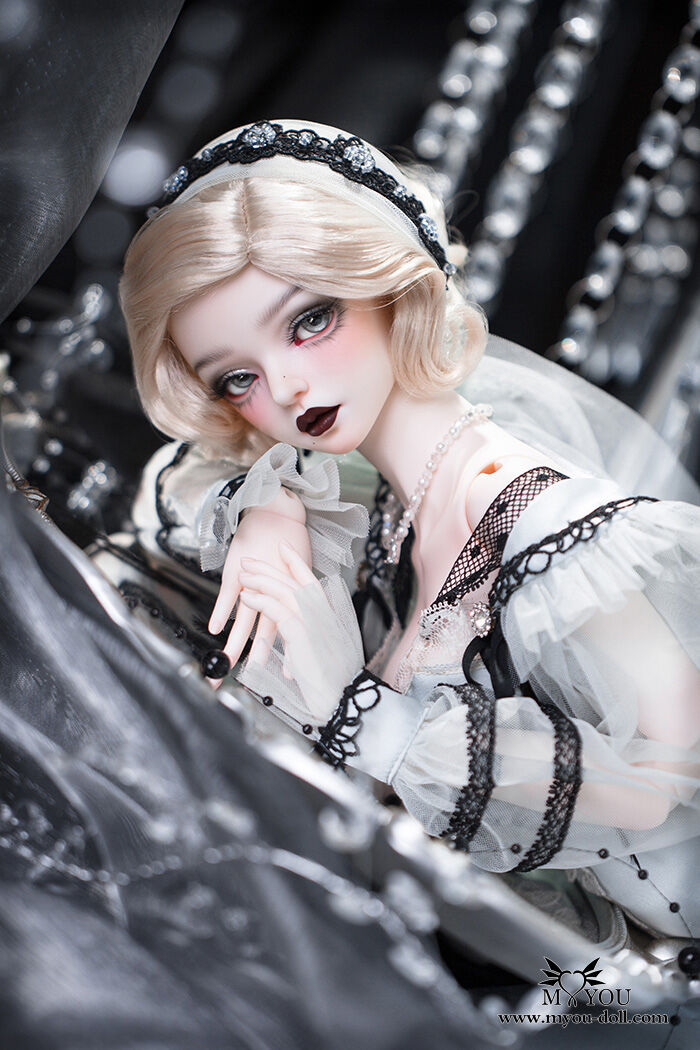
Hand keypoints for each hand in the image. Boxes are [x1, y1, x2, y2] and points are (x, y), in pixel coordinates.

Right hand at [207, 496, 311, 686]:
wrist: (277, 514)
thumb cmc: (288, 543)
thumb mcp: (297, 575)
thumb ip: (293, 599)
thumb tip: (293, 623)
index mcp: (288, 597)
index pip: (287, 633)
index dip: (285, 656)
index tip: (284, 679)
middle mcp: (272, 595)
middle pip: (264, 635)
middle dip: (255, 661)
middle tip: (247, 681)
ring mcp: (253, 585)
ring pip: (245, 621)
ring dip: (235, 644)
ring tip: (227, 664)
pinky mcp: (238, 572)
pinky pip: (227, 596)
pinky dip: (221, 612)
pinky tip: (215, 629)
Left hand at [237, 542, 362, 722]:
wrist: (341, 702)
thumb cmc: (329, 683)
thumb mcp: (316, 654)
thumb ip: (304, 637)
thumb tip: (290, 630)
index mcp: (328, 618)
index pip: (311, 582)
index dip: (296, 563)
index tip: (283, 548)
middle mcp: (324, 616)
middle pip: (294, 583)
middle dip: (270, 568)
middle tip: (250, 560)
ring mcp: (315, 625)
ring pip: (285, 592)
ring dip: (261, 580)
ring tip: (242, 575)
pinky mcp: (304, 636)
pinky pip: (278, 611)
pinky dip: (260, 600)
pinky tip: (246, 596)